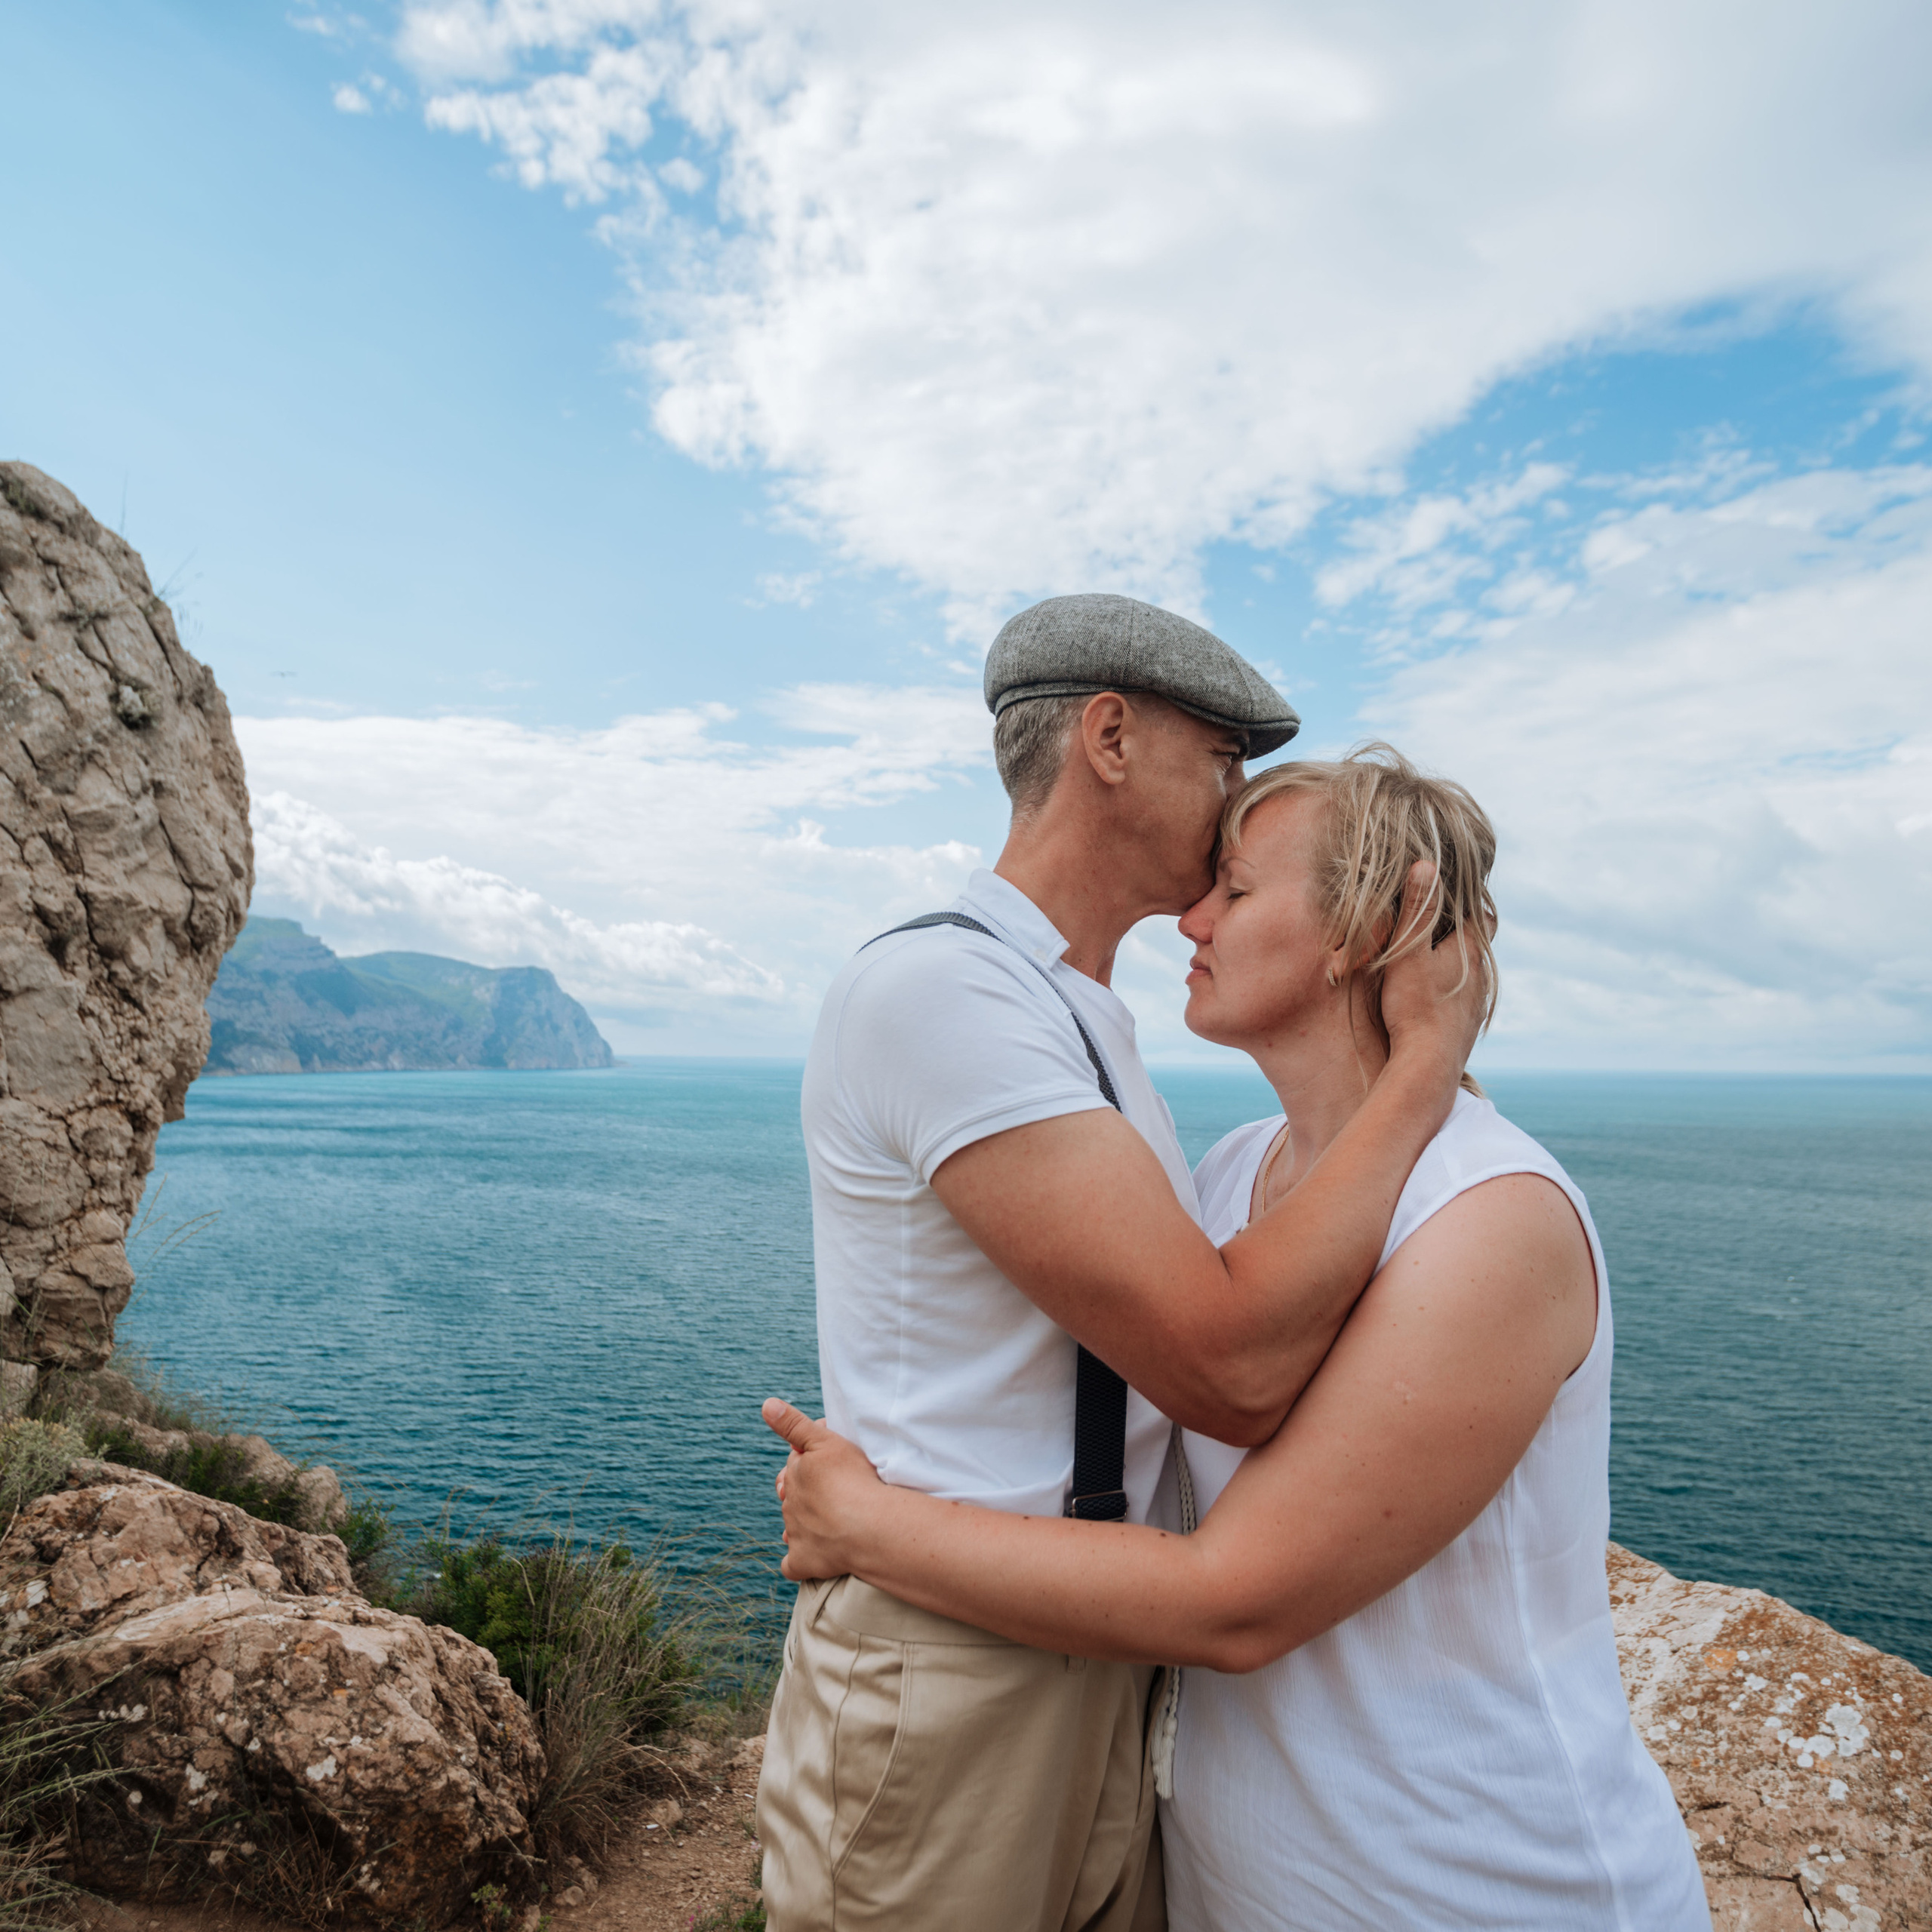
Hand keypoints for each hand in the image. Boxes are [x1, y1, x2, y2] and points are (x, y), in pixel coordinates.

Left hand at [761, 1398, 885, 1581]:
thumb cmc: (854, 1480)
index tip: (833, 1465)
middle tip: (836, 1492)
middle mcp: (790, 1503)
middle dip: (808, 1491)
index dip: (813, 1461)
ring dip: (805, 1522)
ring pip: (793, 1525)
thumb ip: (795, 1424)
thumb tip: (766, 1404)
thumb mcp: (826, 1441)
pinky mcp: (803, 1561)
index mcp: (795, 1473)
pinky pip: (792, 1564)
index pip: (797, 1463)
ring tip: (833, 1520)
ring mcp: (795, 1534)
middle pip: (794, 1493)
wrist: (868, 1527)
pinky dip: (798, 1560)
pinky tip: (811, 1555)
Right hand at [1378, 860, 1489, 1080]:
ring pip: (1471, 974)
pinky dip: (1451, 991)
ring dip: (1454, 964)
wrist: (1428, 1066)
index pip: (1482, 915)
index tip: (1452, 892)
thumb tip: (1426, 864)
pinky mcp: (1466, 1027)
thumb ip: (1418, 909)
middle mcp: (1480, 976)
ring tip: (1429, 961)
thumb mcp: (1409, 951)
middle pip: (1478, 944)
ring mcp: (1476, 1004)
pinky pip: (1462, 1000)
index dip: (1470, 902)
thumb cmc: (1416, 1006)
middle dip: (1461, 932)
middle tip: (1436, 924)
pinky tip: (1433, 999)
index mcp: (1470, 951)